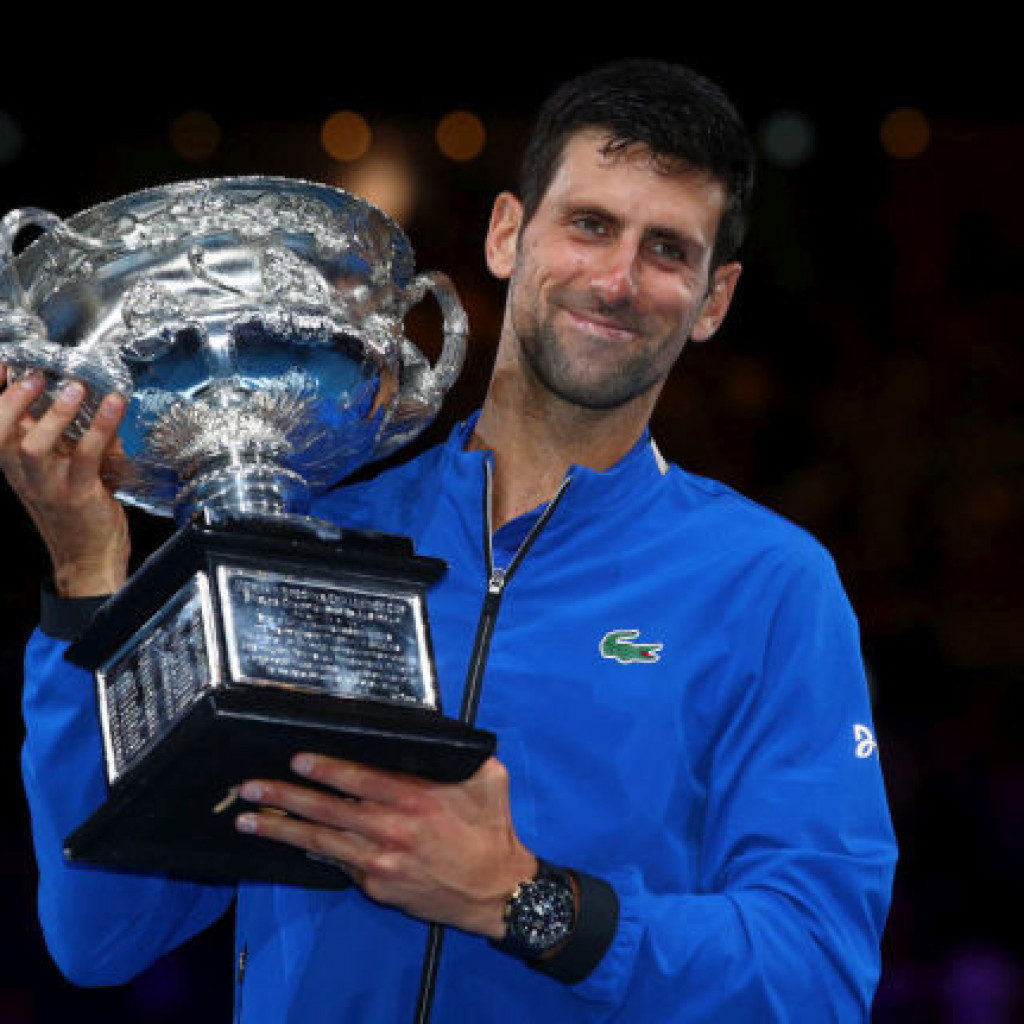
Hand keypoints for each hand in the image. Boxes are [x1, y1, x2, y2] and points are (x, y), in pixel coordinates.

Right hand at [0, 367, 129, 595]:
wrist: (90, 561)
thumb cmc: (78, 515)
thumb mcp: (62, 474)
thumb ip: (68, 443)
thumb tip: (88, 406)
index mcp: (18, 469)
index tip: (5, 365)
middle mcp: (26, 477)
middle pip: (2, 435)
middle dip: (14, 401)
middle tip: (36, 376)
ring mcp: (50, 488)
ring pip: (35, 446)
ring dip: (55, 415)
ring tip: (76, 389)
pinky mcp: (79, 495)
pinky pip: (86, 456)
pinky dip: (100, 429)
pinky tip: (114, 408)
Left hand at [235, 754, 536, 937]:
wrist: (496, 891)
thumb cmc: (491, 830)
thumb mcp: (488, 779)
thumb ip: (459, 755)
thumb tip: (437, 732)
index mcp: (416, 798)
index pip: (360, 779)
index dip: (326, 769)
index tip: (297, 759)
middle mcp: (392, 830)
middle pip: (327, 810)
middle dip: (283, 797)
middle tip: (249, 788)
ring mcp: (381, 862)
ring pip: (321, 840)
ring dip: (280, 829)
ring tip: (247, 819)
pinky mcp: (377, 886)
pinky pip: (338, 863)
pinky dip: (311, 851)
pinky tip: (288, 842)